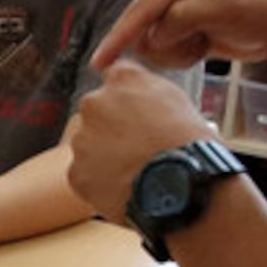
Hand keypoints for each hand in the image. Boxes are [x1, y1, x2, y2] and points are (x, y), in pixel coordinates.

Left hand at [64, 62, 215, 221]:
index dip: (128, 100)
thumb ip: (149, 90)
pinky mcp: (77, 171)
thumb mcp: (176, 99)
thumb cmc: (188, 142)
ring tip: (134, 171)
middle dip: (112, 127)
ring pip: (89, 145)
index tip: (137, 114)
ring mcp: (82, 138)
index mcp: (123, 79)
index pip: (116, 78)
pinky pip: (85, 175)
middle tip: (137, 147)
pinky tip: (124, 187)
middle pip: (98, 112)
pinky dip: (100, 182)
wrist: (180, 184)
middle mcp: (95, 102)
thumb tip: (140, 95)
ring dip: (104, 155)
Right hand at [87, 0, 266, 75]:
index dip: (119, 38)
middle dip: (167, 47)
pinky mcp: (182, 31)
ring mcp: (174, 12)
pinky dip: (183, 57)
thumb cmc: (263, 4)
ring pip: (153, 47)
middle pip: (143, 32)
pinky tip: (205, 47)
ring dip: (177, 54)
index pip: (139, 11)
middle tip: (200, 43)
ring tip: (205, 43)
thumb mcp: (227, 7)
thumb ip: (185, 19)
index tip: (99, 63)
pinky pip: (166, 54)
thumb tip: (154, 35)